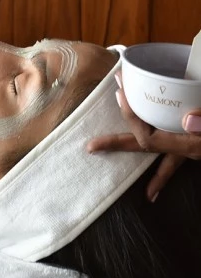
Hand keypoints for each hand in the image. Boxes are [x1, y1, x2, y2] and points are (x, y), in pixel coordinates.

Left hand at [88, 72, 200, 200]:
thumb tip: (188, 120)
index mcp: (193, 145)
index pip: (150, 137)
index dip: (131, 117)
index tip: (120, 91)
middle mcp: (191, 151)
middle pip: (145, 147)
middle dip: (117, 144)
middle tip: (88, 148)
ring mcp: (196, 150)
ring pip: (160, 154)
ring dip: (137, 149)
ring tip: (108, 153)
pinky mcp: (200, 147)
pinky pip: (179, 155)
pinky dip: (164, 168)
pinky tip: (153, 186)